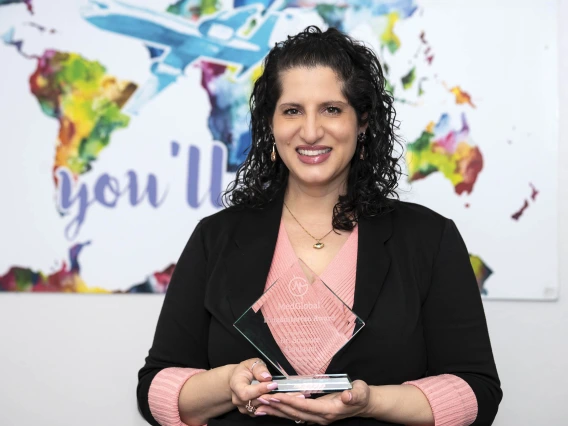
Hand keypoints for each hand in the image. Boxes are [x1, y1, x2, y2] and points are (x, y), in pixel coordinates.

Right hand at [229, 358, 293, 418]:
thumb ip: (259, 369)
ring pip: (262, 407)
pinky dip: (275, 405)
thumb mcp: (251, 363)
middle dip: (272, 397)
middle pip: (256, 402)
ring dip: (276, 402)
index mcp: (236, 385)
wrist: (238, 379)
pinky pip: (264, 410)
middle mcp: (238, 400)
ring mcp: (244, 408)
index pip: (246, 392)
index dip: (259, 390)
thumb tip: (267, 377)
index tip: (273, 384)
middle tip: (289, 393)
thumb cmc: (246, 370)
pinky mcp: (252, 412)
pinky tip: (285, 400)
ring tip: (291, 397)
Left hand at [254, 380, 371, 424]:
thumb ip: (355, 394)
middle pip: (295, 413)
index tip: (277, 396)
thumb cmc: (361, 395)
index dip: (290, 401)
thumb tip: (347, 397)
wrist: (363, 404)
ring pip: (293, 416)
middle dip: (277, 407)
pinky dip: (282, 412)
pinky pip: (295, 415)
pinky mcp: (314, 415)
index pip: (306, 406)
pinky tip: (272, 409)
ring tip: (260, 407)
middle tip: (261, 400)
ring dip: (276, 411)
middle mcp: (321, 417)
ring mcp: (317, 418)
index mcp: (330, 411)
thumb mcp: (361, 392)